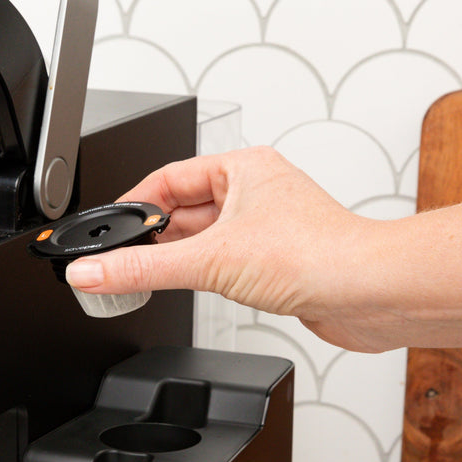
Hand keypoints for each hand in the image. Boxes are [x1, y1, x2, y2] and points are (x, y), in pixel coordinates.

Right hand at [63, 147, 387, 350]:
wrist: (368, 293)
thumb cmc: (317, 255)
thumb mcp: (210, 260)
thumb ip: (143, 269)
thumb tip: (93, 270)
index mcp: (243, 168)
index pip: (169, 178)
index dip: (134, 205)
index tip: (107, 230)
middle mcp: (256, 193)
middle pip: (183, 212)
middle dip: (152, 238)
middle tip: (120, 262)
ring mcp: (266, 229)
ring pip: (203, 241)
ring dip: (178, 260)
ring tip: (151, 279)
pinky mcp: (275, 264)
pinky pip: (224, 264)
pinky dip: (202, 277)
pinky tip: (193, 291)